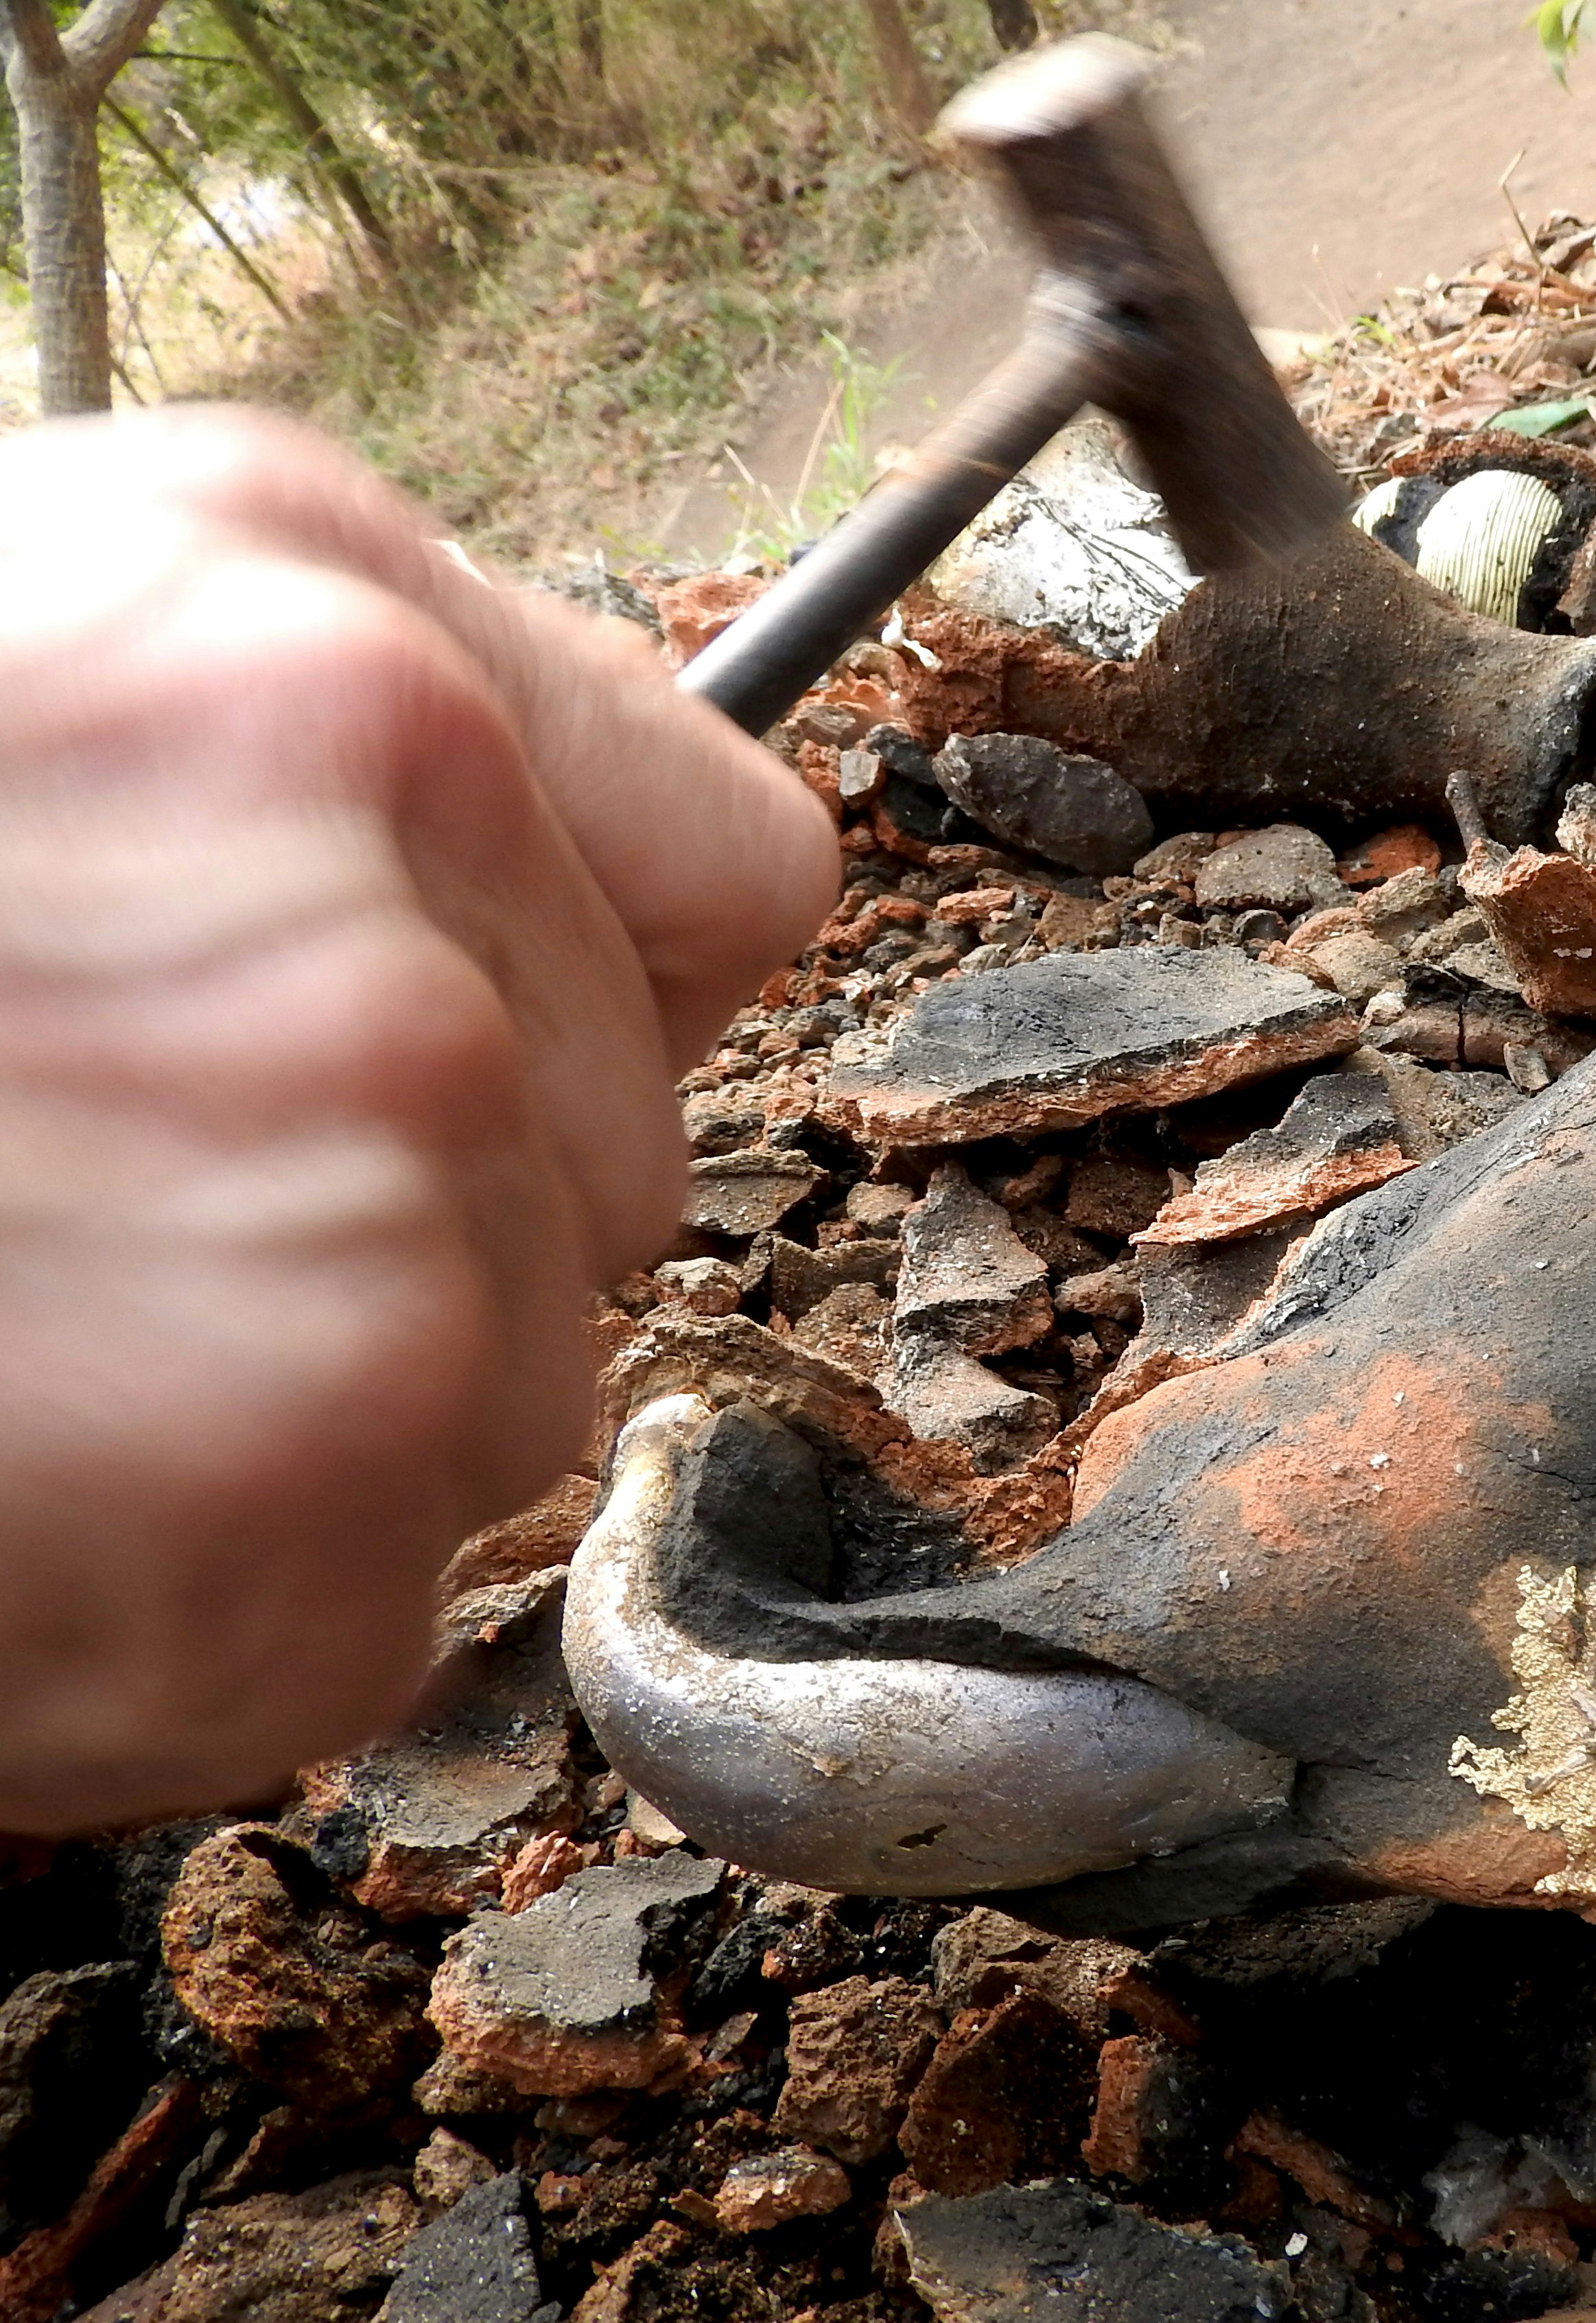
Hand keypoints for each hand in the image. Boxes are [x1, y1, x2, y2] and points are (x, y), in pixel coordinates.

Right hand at [0, 407, 835, 1834]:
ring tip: (5, 1362)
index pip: (729, 874)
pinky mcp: (320, 1455)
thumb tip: (531, 956)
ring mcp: (389, 1161)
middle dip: (415, 1236)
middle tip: (88, 1234)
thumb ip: (308, 794)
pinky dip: (187, 1625)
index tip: (463, 1057)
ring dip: (286, 1437)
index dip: (606, 997)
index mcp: (323, 629)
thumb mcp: (9, 682)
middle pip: (620, 1169)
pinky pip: (366, 1602)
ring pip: (507, 1397)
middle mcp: (402, 859)